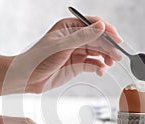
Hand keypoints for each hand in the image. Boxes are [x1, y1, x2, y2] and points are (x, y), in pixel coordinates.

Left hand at [0, 17, 121, 98]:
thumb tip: (101, 26)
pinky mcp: (77, 65)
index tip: (116, 39)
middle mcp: (74, 38)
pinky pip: (92, 64)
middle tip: (118, 56)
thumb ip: (82, 37)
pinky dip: (99, 67)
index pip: (93, 25)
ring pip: (97, 52)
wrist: (27, 78)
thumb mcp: (61, 46)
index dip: (106, 31)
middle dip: (108, 47)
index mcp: (69, 27)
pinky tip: (101, 71)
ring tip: (110, 64)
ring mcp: (76, 52)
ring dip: (105, 58)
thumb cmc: (38, 58)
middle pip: (97, 39)